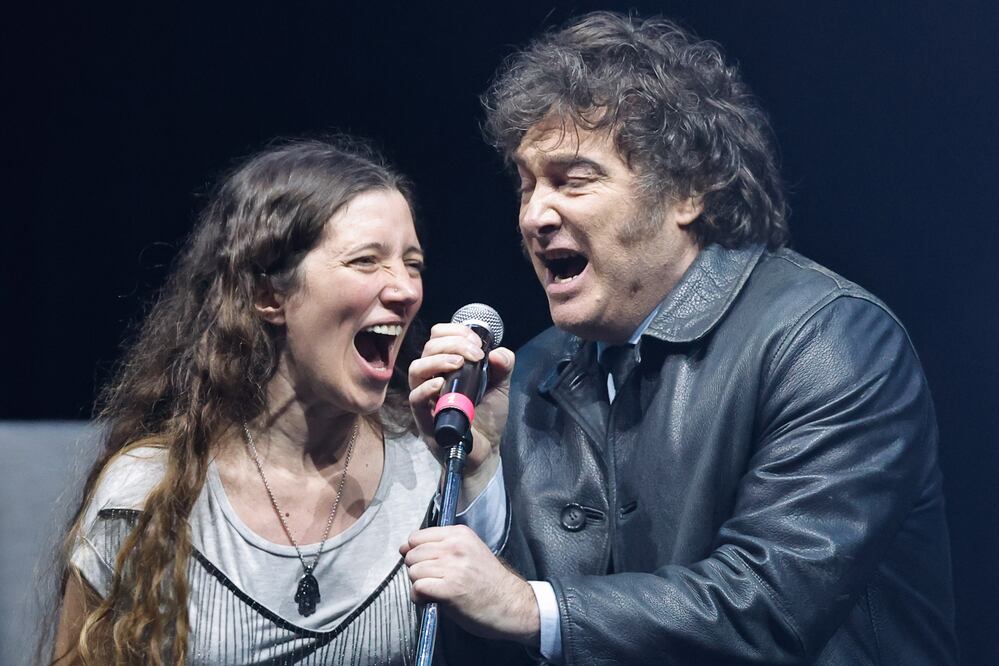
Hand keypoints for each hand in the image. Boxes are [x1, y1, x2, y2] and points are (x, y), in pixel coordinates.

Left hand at [401, 525, 539, 645]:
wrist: (511, 604)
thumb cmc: (490, 582)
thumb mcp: (469, 552)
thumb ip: (439, 547)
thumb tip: (404, 548)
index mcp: (460, 535)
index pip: (417, 537)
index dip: (414, 553)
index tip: (422, 563)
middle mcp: (455, 547)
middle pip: (413, 554)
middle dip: (416, 570)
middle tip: (431, 580)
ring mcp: (453, 567)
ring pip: (413, 571)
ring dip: (418, 585)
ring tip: (434, 591)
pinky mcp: (450, 589)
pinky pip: (418, 588)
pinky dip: (419, 597)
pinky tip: (432, 600)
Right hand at [408, 322, 514, 493]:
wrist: (485, 451)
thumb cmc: (486, 417)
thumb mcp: (500, 387)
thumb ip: (503, 367)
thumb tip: (497, 352)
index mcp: (447, 367)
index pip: (438, 338)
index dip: (455, 332)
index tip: (477, 342)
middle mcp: (433, 378)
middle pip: (428, 349)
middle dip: (452, 344)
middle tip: (474, 354)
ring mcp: (427, 399)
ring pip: (416, 370)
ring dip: (437, 361)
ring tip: (459, 363)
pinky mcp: (424, 419)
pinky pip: (415, 399)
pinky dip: (425, 388)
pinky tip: (441, 385)